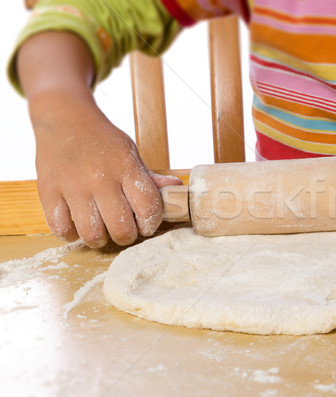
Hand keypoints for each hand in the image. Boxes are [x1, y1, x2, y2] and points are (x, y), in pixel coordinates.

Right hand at [31, 95, 180, 246]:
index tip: (146, 223)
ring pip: (92, 234)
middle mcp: (100, 178)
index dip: (151, 223)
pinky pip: (61, 228)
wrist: (64, 118)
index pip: (148, 207)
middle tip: (124, 229)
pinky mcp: (48, 191)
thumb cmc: (102, 140)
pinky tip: (77, 224)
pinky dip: (71, 233)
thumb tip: (177, 189)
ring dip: (100, 239)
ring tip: (101, 229)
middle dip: (127, 236)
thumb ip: (150, 177)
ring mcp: (72, 186)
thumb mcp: (130, 153)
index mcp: (125, 167)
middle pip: (121, 229)